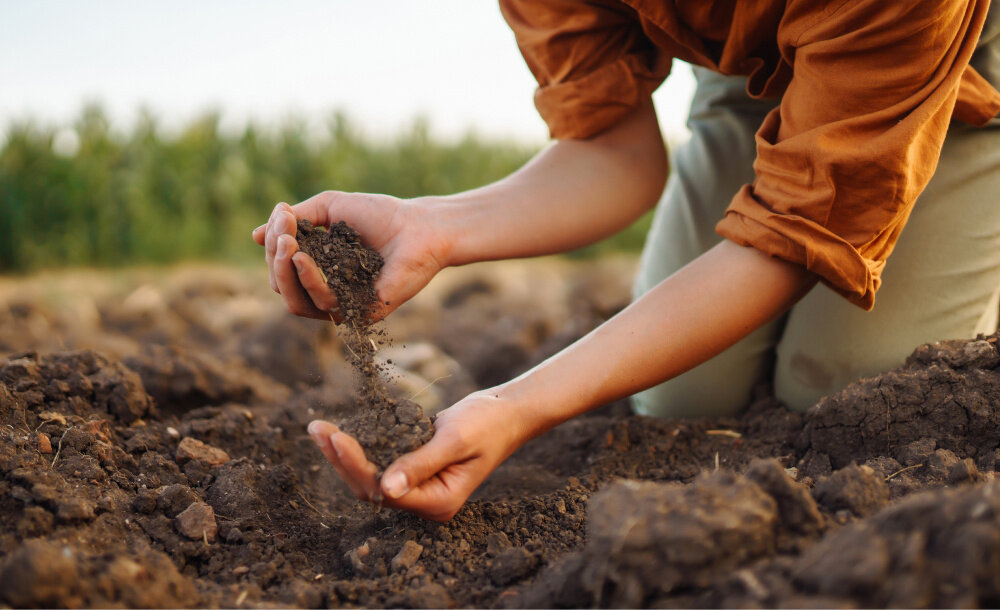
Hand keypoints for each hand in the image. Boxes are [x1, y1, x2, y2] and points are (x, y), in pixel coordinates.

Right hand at [252, 192, 449, 320]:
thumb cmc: (379, 214)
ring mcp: (344, 305)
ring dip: (285, 272)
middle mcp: (327, 291)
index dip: (274, 245)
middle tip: (282, 233)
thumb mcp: (329, 208)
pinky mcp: (361, 313)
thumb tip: (255, 236)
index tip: (282, 216)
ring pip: (296, 302)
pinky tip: (304, 258)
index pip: (282, 268)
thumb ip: (295, 221)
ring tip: (289, 244)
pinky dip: (309, 280)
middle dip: (275, 259)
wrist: (420, 225)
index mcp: (318, 270)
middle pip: (283, 287)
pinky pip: (324, 304)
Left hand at [306, 392, 526, 520]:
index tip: (336, 437)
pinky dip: (360, 446)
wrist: (507, 411)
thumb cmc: (487, 423)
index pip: (385, 490)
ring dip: (344, 454)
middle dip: (341, 459)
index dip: (356, 466)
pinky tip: (338, 432)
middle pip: (371, 487)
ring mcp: (419, 487)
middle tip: (316, 429)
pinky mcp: (415, 470)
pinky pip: (380, 462)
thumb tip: (386, 488)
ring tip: (319, 429)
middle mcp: (426, 501)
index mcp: (438, 502)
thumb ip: (421, 464)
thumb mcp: (454, 440)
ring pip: (371, 476)